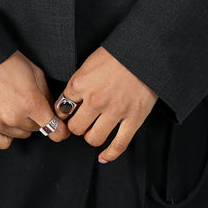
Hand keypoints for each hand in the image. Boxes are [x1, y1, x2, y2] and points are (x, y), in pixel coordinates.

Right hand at [0, 51, 69, 149]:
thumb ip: (46, 94)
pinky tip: (4, 119)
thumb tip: (52, 110)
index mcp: (31, 102)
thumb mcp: (34, 71)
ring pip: (21, 135)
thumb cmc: (5, 61)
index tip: (61, 131)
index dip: (61, 131)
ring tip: (11, 105)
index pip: (54, 130)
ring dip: (20, 124)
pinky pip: (4, 142)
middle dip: (35, 118)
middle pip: (36, 129)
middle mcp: (15, 117)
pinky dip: (6, 133)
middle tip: (26, 102)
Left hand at [57, 47, 157, 162]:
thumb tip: (71, 99)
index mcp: (80, 83)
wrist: (145, 50)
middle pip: (76, 127)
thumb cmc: (118, 53)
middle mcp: (95, 99)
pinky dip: (110, 154)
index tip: (68, 113)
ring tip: (95, 130)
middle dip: (78, 126)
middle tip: (82, 121)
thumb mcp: (90, 62)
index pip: (62, 108)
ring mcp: (115, 111)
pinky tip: (104, 156)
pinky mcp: (133, 118)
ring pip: (93, 139)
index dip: (64, 112)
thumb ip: (79, 82)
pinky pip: (119, 145)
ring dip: (92, 137)